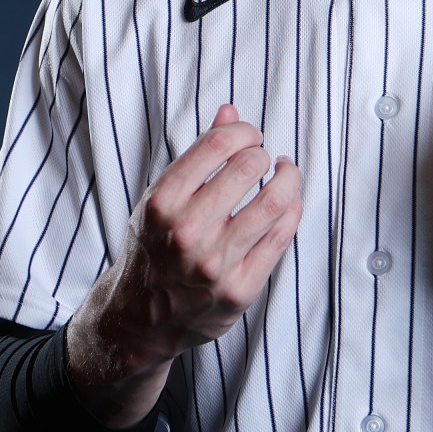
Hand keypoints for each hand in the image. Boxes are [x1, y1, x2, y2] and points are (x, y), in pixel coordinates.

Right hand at [66, 105, 302, 428]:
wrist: (141, 319)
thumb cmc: (152, 249)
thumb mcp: (159, 199)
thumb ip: (196, 157)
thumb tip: (229, 112)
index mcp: (161, 203)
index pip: (218, 145)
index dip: (242, 132)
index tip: (248, 136)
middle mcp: (187, 233)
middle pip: (249, 168)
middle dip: (261, 155)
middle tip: (261, 158)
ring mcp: (215, 264)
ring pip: (274, 203)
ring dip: (288, 178)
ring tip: (286, 172)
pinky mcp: (240, 289)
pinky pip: (281, 238)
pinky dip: (292, 211)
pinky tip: (289, 203)